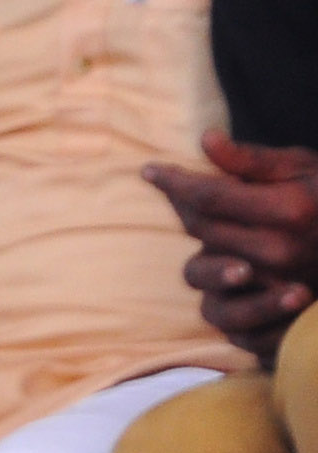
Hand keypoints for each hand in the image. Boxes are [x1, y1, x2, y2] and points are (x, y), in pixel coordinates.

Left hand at [146, 137, 317, 356]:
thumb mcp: (307, 169)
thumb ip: (253, 161)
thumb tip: (205, 140)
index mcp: (290, 210)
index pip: (208, 196)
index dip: (174, 181)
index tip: (150, 169)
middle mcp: (279, 251)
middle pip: (201, 229)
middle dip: (183, 203)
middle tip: (173, 184)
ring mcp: (277, 285)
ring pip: (204, 264)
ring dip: (199, 238)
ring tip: (204, 217)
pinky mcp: (275, 312)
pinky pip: (222, 304)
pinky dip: (214, 279)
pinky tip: (218, 256)